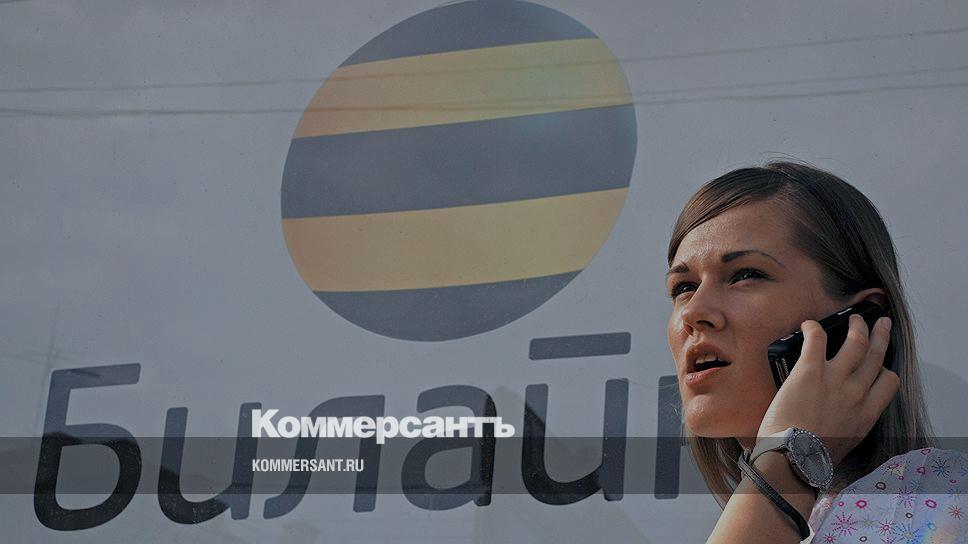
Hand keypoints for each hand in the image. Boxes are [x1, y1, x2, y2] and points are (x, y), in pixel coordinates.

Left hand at [756, 314, 898, 465]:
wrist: (793, 460)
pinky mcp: (810, 371)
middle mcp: (857, 393)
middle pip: (876, 356)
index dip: (886, 369)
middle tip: (881, 324)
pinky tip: (809, 325)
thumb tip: (839, 415)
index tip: (881, 364)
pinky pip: (817, 339)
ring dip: (858, 326)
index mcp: (866, 414)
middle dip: (880, 336)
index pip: (889, 382)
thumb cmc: (811, 457)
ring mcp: (835, 380)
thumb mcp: (844, 442)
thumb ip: (848, 423)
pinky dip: (814, 328)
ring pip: (856, 342)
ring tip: (855, 318)